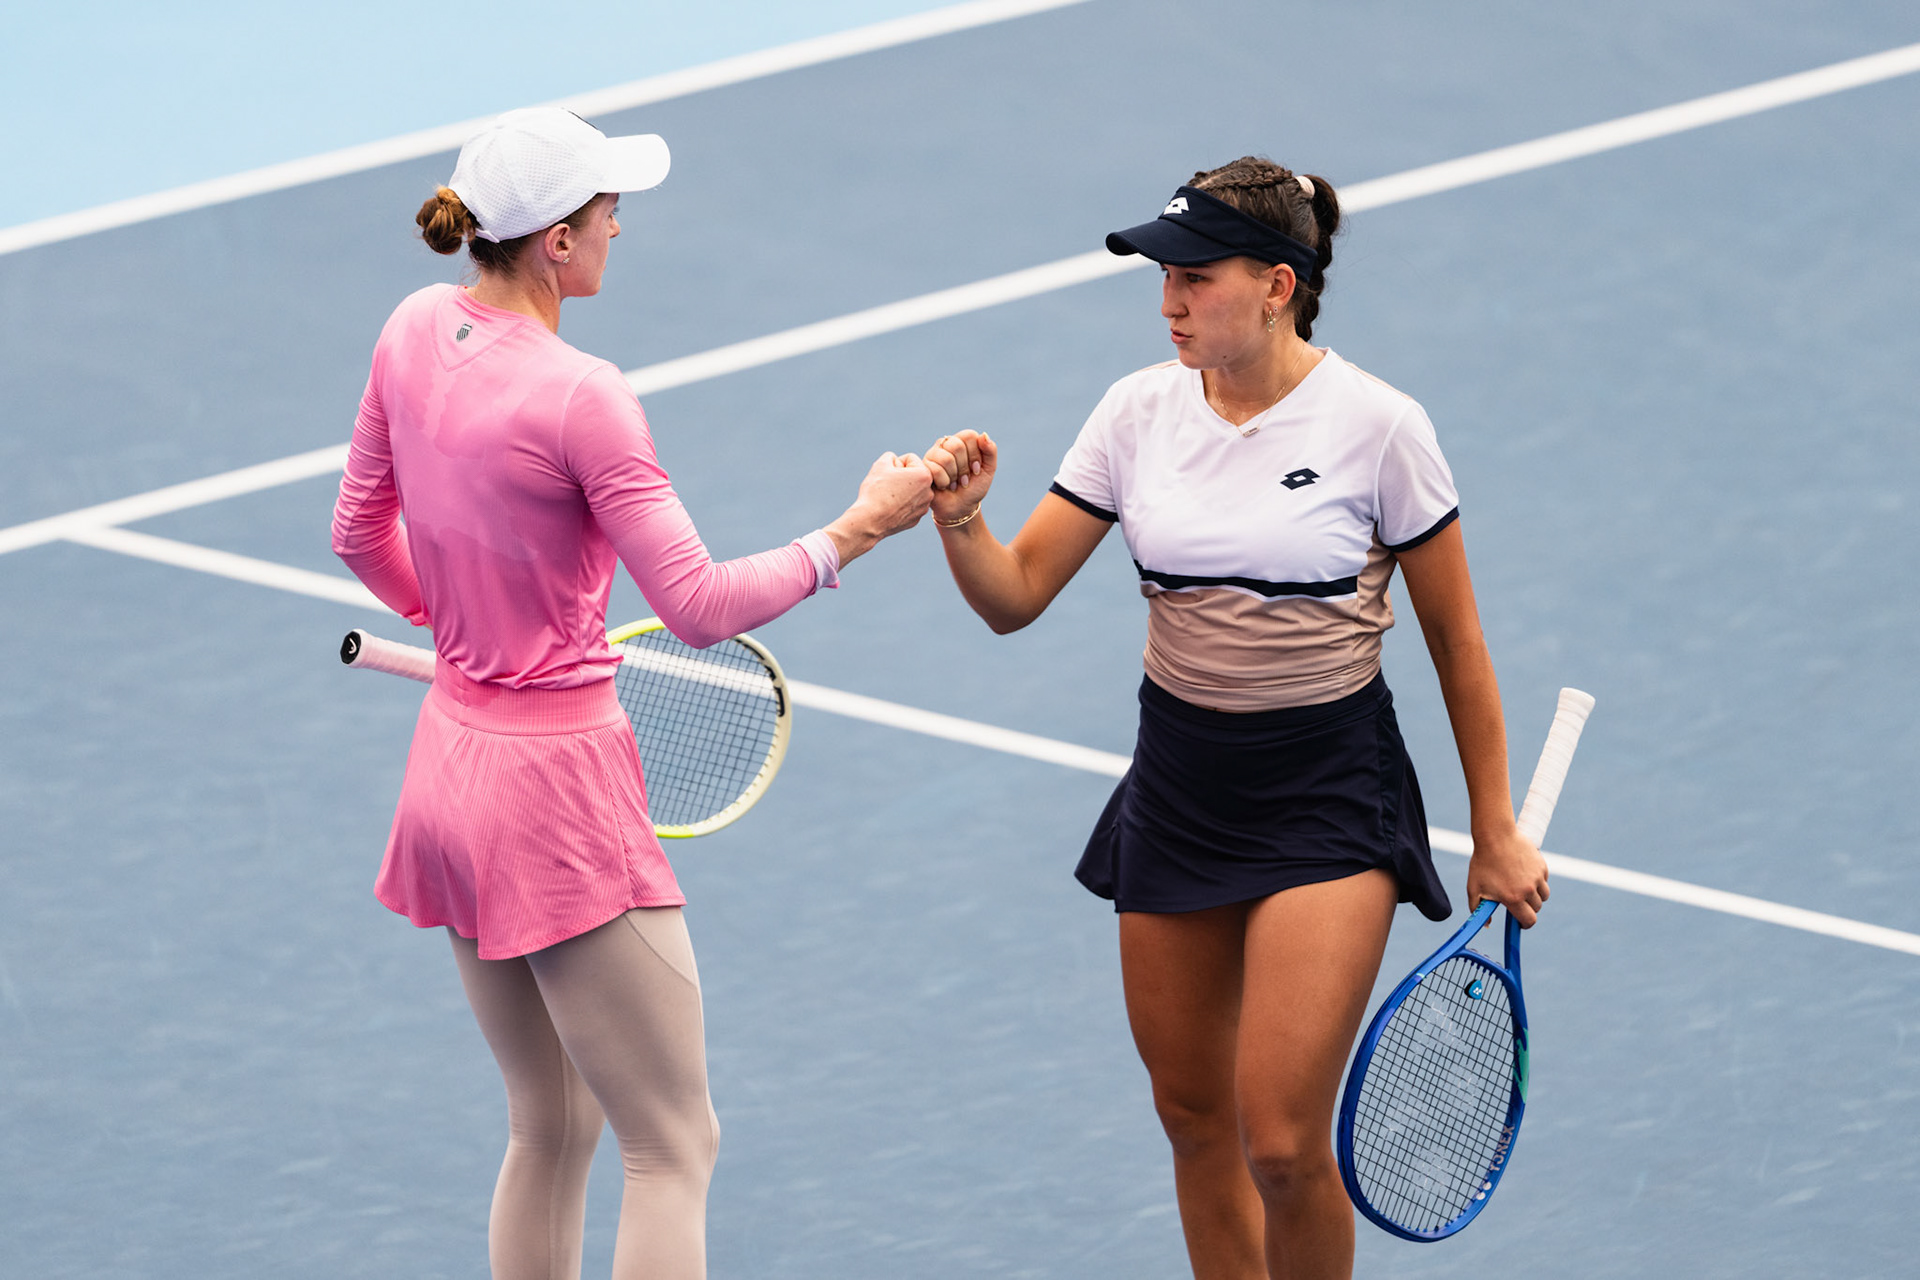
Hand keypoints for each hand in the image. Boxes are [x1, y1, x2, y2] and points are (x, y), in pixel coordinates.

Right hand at [825, 451, 932, 566]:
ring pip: (912, 490)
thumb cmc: (876, 491)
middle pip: (913, 475)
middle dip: (901, 476)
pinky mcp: (916, 518)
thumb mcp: (881, 464)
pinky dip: (901, 504)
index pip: (910, 459)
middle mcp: (929, 492)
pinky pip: (909, 504)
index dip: (895, 463)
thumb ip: (891, 456)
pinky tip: (890, 508)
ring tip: (889, 496)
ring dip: (902, 490)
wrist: (870, 521)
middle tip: (888, 485)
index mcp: (925, 475)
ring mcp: (924, 507)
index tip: (888, 474)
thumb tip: (896, 461)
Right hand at [923, 430, 996, 526]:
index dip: (975, 455)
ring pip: (945, 458)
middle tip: (964, 479)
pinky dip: (944, 482)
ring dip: (954, 476)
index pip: (969, 436)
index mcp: (962, 441)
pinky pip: (935, 469)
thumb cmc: (974, 487)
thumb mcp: (989, 470)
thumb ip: (990, 450)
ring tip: (953, 483)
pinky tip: (943, 486)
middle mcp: (946, 444)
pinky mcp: (923, 467)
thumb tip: (983, 434)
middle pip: (956, 446)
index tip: (976, 469)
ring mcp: (933, 454)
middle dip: (964, 468)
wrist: (961, 508)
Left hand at [1464, 823, 1549, 927]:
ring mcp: (1537, 877)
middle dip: (1528, 908)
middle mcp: (1528, 890)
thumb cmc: (1483, 862)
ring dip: (1535, 895)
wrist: (1495, 836)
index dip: (1525, 924)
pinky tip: (1524, 873)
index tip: (1520, 922)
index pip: (1529, 920)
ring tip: (1522, 888)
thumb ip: (1478, 909)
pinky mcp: (1542, 866)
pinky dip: (1538, 881)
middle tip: (1517, 901)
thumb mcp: (1474, 888)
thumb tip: (1487, 924)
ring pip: (1544, 895)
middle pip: (1537, 908)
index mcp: (1513, 898)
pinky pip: (1544, 880)